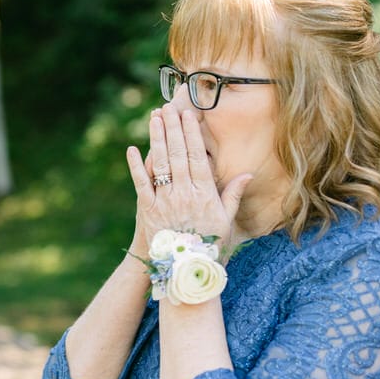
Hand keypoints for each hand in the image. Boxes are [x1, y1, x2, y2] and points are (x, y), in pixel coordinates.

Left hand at [126, 104, 250, 248]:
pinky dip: (135, 166)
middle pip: (178, 155)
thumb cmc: (209, 245)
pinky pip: (141, 184)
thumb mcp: (226, 221)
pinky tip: (132, 149)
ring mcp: (165, 202)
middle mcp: (184, 195)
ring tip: (154, 118)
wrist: (185, 271)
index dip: (192, 134)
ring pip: (160, 165)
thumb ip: (233, 195)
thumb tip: (247, 174)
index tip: (188, 116)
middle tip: (168, 107)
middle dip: (173, 128)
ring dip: (156, 139)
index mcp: (204, 195)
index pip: (198, 157)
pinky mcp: (148, 210)